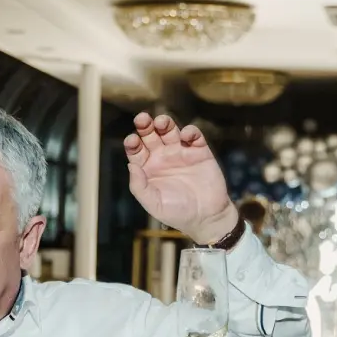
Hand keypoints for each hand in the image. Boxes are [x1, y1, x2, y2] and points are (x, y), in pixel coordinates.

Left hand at [124, 112, 239, 245]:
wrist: (206, 217)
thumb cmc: (177, 213)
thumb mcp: (153, 203)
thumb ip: (139, 186)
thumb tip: (130, 165)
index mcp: (148, 169)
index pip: (136, 150)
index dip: (132, 143)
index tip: (132, 140)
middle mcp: (163, 158)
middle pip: (151, 135)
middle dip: (145, 125)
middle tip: (142, 119)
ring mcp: (181, 153)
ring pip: (170, 131)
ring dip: (165, 123)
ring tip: (161, 122)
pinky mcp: (200, 152)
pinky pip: (194, 136)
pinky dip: (190, 132)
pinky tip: (185, 135)